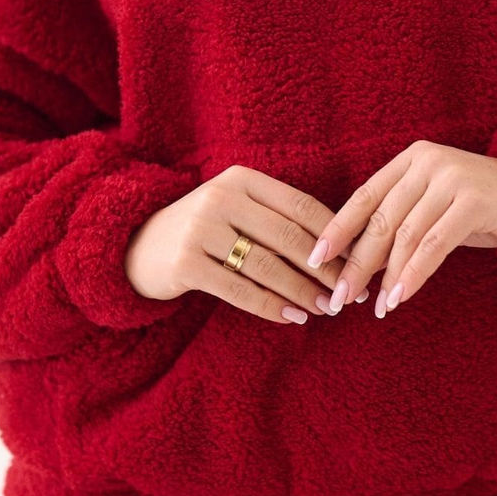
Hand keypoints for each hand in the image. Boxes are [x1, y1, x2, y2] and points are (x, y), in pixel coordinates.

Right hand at [123, 164, 368, 325]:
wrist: (138, 246)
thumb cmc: (206, 230)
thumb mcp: (237, 209)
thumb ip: (278, 218)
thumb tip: (341, 247)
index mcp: (242, 178)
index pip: (301, 205)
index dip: (333, 235)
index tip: (358, 261)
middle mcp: (221, 197)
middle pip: (288, 236)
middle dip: (324, 268)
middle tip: (348, 292)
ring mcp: (200, 229)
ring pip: (267, 265)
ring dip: (301, 291)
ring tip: (325, 309)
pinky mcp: (185, 263)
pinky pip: (239, 289)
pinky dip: (270, 306)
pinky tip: (292, 317)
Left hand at [306, 140, 496, 317]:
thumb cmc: (477, 208)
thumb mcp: (433, 209)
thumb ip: (399, 225)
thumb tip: (356, 264)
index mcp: (411, 159)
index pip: (364, 196)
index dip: (338, 229)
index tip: (314, 259)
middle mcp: (427, 161)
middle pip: (381, 218)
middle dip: (356, 262)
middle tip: (339, 297)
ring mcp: (452, 177)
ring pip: (406, 234)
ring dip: (387, 275)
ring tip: (375, 307)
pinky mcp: (474, 200)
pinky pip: (435, 243)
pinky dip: (414, 273)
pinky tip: (401, 296)